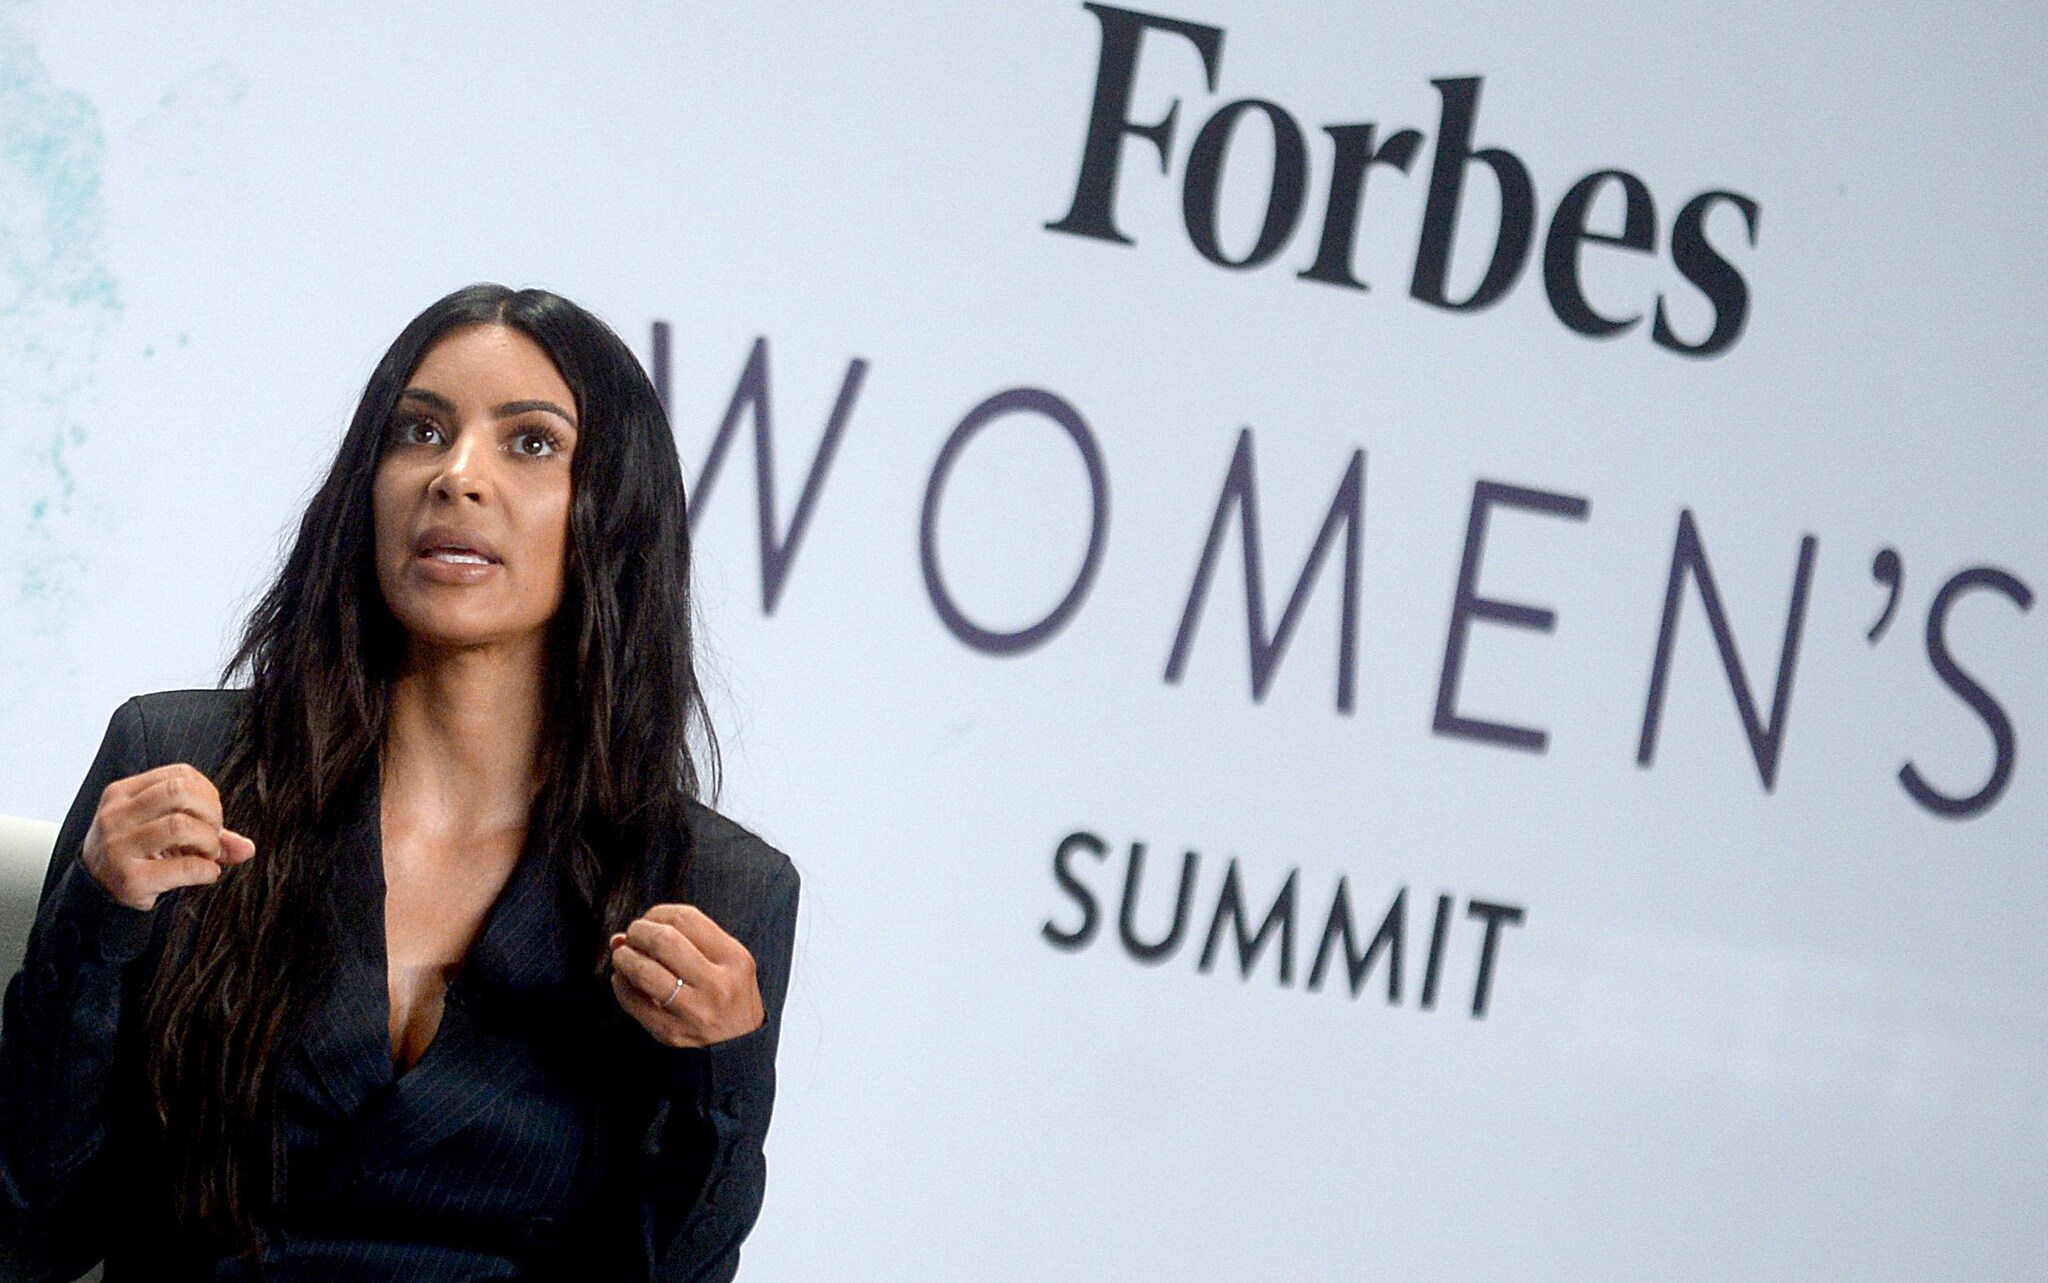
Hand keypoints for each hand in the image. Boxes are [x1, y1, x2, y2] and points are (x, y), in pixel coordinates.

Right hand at [81, 764, 255, 910]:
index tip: (211, 814)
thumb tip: (247, 848)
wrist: (95, 891)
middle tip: (212, 832)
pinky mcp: (130, 878)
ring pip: (180, 826)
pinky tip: (205, 873)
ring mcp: (119, 847)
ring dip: (209, 841)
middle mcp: (116, 816)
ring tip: (208, 853)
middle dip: (210, 811)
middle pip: (179, 792)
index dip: (207, 791)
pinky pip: (184, 867)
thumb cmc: (136, 852)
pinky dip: (207, 870)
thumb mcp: (162, 831)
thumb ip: (207, 830)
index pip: (179, 774)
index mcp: (122, 793)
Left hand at [609, 904, 763, 1048]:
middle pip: (663, 942)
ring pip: (643, 972)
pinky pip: (632, 1002)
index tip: (651, 919)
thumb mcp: (727, 958)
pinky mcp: (671, 1032)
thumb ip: (687, 938)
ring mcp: (693, 1011)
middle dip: (638, 931)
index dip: (659, 913)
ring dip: (624, 957)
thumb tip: (625, 934)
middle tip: (633, 934)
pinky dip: (620, 984)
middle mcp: (716, 985)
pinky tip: (623, 979)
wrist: (740, 1043)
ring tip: (623, 955)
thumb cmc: (729, 992)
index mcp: (733, 959)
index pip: (686, 920)